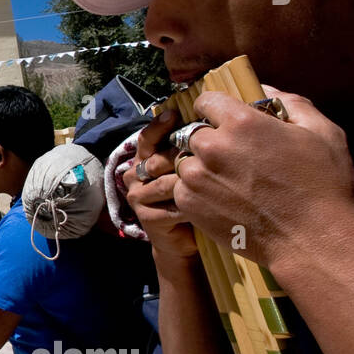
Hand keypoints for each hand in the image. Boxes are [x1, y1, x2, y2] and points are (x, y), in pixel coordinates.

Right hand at [125, 109, 199, 260]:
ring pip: (167, 181)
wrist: (184, 239)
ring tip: (218, 179)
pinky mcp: (146, 217)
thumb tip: (208, 118)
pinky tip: (214, 202)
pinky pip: (174, 203)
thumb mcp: (189, 167)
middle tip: (209, 151)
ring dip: (192, 181)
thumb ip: (188, 146)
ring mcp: (137, 197)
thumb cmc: (192, 197)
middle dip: (184, 155)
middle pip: (158, 158)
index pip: (147, 138)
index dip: (160, 126)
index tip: (176, 115)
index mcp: (143, 159)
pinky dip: (196, 202)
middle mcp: (134, 176)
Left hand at [172, 88, 353, 270]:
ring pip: (186, 162)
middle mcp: (212, 147)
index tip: (224, 119)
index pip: (206, 100)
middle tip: (235, 157)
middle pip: (194, 133)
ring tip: (231, 181)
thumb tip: (264, 90)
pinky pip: (183, 188)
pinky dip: (197, 191)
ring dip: (202, 167)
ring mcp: (198, 178)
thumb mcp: (321, 131)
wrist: (316, 242)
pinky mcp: (190, 205)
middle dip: (210, 140)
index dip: (216, 109)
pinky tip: (224, 199)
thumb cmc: (326, 186)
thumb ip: (289, 102)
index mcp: (242, 122)